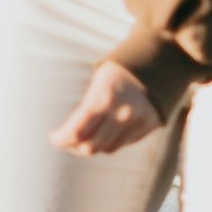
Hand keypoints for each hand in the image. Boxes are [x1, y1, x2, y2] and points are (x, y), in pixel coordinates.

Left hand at [51, 56, 170, 158]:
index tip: (55, 138)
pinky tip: (105, 133)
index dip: (61, 139)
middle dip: (74, 146)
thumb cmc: (118, 72)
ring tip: (85, 139)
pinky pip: (124, 144)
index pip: (76, 131)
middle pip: (90, 146)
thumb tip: (70, 134)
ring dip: (93, 146)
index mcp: (103, 98)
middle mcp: (121, 113)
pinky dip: (111, 142)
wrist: (157, 63)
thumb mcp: (98, 83)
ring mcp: (137, 122)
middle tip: (67, 140)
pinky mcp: (149, 127)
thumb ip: (86, 109)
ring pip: (107, 149)